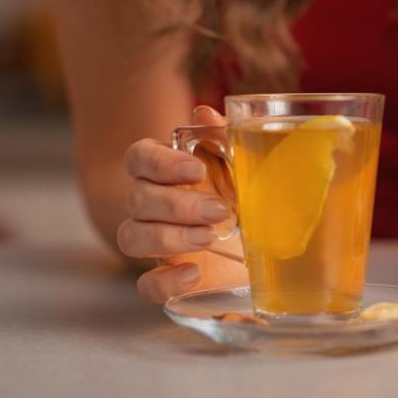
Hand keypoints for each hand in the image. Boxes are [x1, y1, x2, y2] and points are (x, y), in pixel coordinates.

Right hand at [118, 106, 246, 302]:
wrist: (267, 246)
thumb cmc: (250, 194)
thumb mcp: (246, 165)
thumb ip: (225, 136)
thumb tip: (204, 112)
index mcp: (168, 172)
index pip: (139, 157)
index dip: (160, 162)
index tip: (195, 170)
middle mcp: (155, 206)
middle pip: (136, 198)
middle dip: (175, 204)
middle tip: (217, 209)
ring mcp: (158, 244)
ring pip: (131, 237)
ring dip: (167, 237)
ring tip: (208, 237)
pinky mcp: (169, 279)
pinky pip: (146, 286)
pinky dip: (164, 282)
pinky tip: (194, 274)